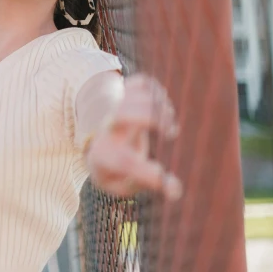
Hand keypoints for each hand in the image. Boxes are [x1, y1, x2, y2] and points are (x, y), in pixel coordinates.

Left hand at [85, 74, 182, 200]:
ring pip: (134, 95)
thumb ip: (146, 185)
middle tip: (172, 133)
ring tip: (170, 123)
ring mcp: (115, 108)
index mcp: (105, 156)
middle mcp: (108, 129)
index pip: (124, 161)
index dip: (150, 174)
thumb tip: (176, 189)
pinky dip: (157, 90)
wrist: (96, 143)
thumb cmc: (116, 170)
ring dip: (159, 105)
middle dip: (152, 118)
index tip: (174, 187)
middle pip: (123, 113)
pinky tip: (163, 105)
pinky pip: (141, 82)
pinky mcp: (125, 94)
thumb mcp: (123, 185)